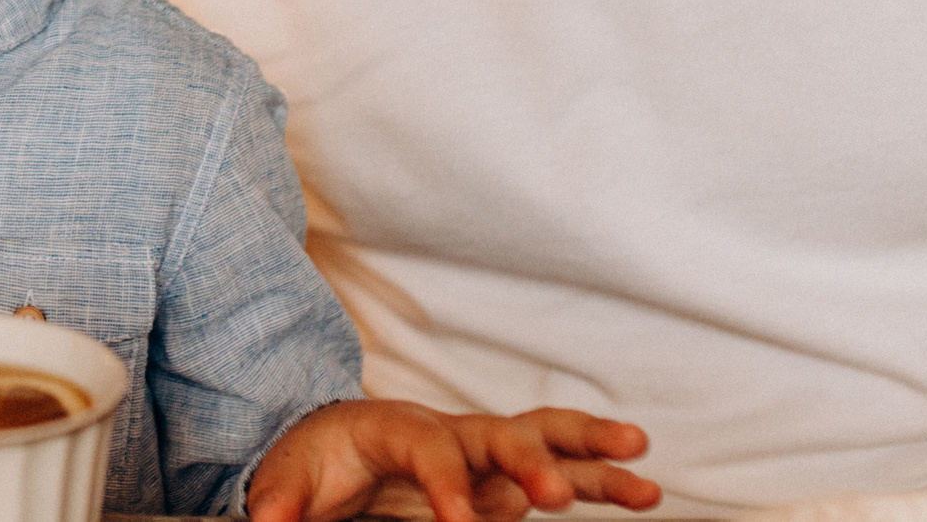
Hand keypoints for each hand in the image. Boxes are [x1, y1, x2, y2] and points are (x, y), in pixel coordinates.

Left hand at [246, 400, 660, 521]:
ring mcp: (483, 454)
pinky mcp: (503, 480)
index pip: (428, 447)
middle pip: (498, 432)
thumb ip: (281, 500)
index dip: (447, 485)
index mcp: (393, 427)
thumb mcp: (285, 478)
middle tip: (554, 493)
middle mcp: (449, 432)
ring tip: (645, 477)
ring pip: (544, 444)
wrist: (330, 445)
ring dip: (591, 458)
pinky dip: (598, 478)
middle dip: (529, 459)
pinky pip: (558, 474)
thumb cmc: (313, 459)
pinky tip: (645, 492)